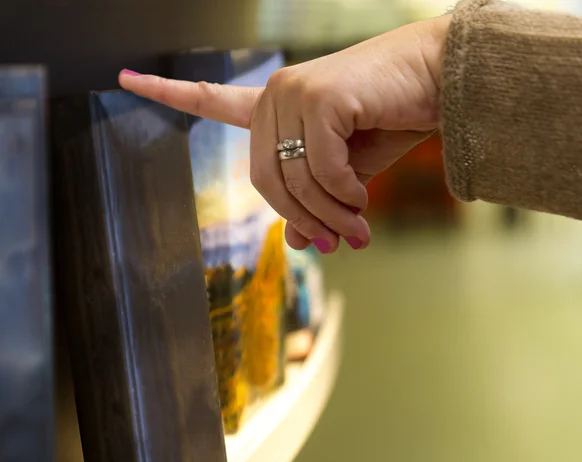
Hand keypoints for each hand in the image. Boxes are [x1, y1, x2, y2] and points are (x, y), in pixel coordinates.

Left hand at [119, 15, 449, 252]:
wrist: (436, 84)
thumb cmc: (389, 122)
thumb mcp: (346, 177)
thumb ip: (315, 202)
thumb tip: (291, 240)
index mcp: (274, 108)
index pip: (212, 99)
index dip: (170, 93)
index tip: (125, 79)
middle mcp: (274, 95)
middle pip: (264, 179)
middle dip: (304, 218)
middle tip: (338, 243)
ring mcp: (291, 92)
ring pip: (294, 179)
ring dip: (330, 215)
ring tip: (358, 230)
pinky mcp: (317, 95)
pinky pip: (319, 166)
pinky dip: (342, 193)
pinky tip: (362, 197)